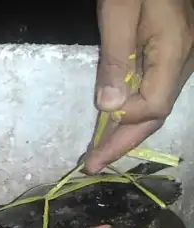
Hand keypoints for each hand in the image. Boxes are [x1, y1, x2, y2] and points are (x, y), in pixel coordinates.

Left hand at [82, 0, 193, 173]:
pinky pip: (151, 90)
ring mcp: (178, 58)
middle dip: (123, 143)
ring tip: (98, 152)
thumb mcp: (119, 13)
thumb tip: (108, 106)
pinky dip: (129, 109)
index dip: (124, 122)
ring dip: (125, 130)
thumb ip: (115, 58)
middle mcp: (182, 60)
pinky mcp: (168, 54)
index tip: (97, 128)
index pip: (153, 105)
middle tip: (93, 165)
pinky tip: (110, 121)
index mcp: (173, 50)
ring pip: (154, 104)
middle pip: (155, 113)